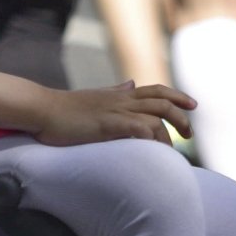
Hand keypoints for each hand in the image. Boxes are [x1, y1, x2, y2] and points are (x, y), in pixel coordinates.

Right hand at [36, 80, 195, 146]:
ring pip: (155, 115)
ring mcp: (115, 111)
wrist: (42, 110)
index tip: (192, 105)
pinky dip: (150, 136)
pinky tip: (154, 149)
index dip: (177, 96)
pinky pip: (138, 127)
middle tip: (189, 134)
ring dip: (168, 134)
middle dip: (181, 115)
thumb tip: (130, 83)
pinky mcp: (107, 124)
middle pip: (162, 101)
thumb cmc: (64, 109)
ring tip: (172, 151)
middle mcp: (122, 100)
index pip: (156, 91)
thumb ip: (115, 91)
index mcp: (119, 94)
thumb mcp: (96, 96)